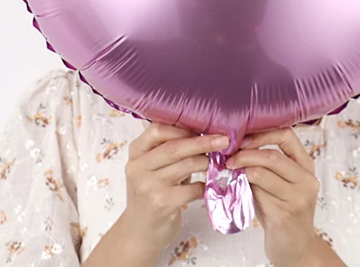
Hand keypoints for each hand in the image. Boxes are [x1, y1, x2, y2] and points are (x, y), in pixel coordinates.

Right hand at [87, 123, 227, 265]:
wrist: (139, 231)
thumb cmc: (151, 192)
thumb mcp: (151, 167)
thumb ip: (168, 149)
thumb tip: (201, 131)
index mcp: (136, 152)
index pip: (158, 130)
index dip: (182, 127)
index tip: (202, 127)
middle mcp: (139, 167)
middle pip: (174, 147)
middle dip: (202, 142)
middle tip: (223, 140)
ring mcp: (149, 186)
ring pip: (186, 165)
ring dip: (206, 162)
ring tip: (217, 162)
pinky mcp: (162, 204)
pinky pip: (192, 188)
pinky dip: (205, 185)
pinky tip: (211, 184)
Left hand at [226, 128, 338, 266]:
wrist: (296, 247)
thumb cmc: (283, 209)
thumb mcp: (281, 182)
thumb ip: (267, 163)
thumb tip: (237, 144)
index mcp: (306, 165)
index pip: (287, 135)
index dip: (262, 134)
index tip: (243, 139)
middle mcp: (307, 180)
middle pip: (272, 156)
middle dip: (246, 154)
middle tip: (229, 158)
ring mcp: (297, 199)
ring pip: (262, 174)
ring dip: (241, 170)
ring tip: (230, 170)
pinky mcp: (283, 215)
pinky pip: (257, 194)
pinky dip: (243, 187)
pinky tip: (236, 187)